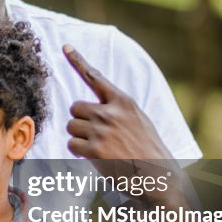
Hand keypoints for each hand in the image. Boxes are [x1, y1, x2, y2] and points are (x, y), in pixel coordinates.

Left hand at [62, 44, 171, 160]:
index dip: (77, 60)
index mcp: (123, 101)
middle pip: (75, 107)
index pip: (95, 77)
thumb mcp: (138, 119)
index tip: (65, 46)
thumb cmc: (147, 148)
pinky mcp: (94, 149)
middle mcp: (110, 112)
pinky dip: (79, 151)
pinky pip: (71, 144)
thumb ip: (117, 109)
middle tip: (97, 133)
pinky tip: (97, 156)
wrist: (157, 176)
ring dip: (80, 136)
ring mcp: (101, 130)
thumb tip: (92, 107)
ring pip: (71, 126)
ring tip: (101, 146)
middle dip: (81, 120)